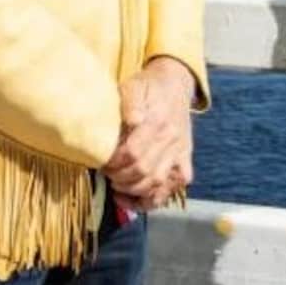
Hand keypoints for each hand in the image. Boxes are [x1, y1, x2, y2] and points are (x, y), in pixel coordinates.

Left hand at [103, 57, 194, 210]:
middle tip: (105, 172)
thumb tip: (131, 120)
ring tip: (116, 184)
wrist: (176, 84)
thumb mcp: (135, 85)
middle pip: (143, 171)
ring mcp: (179, 153)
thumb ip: (130, 101)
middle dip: (119, 177)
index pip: (133, 152)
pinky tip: (132, 199)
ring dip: (132, 190)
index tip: (101, 161)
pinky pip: (171, 189)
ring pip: (157, 183)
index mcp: (157, 121)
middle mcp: (171, 140)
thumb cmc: (149, 86)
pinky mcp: (184, 162)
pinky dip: (151, 200)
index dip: (114, 162)